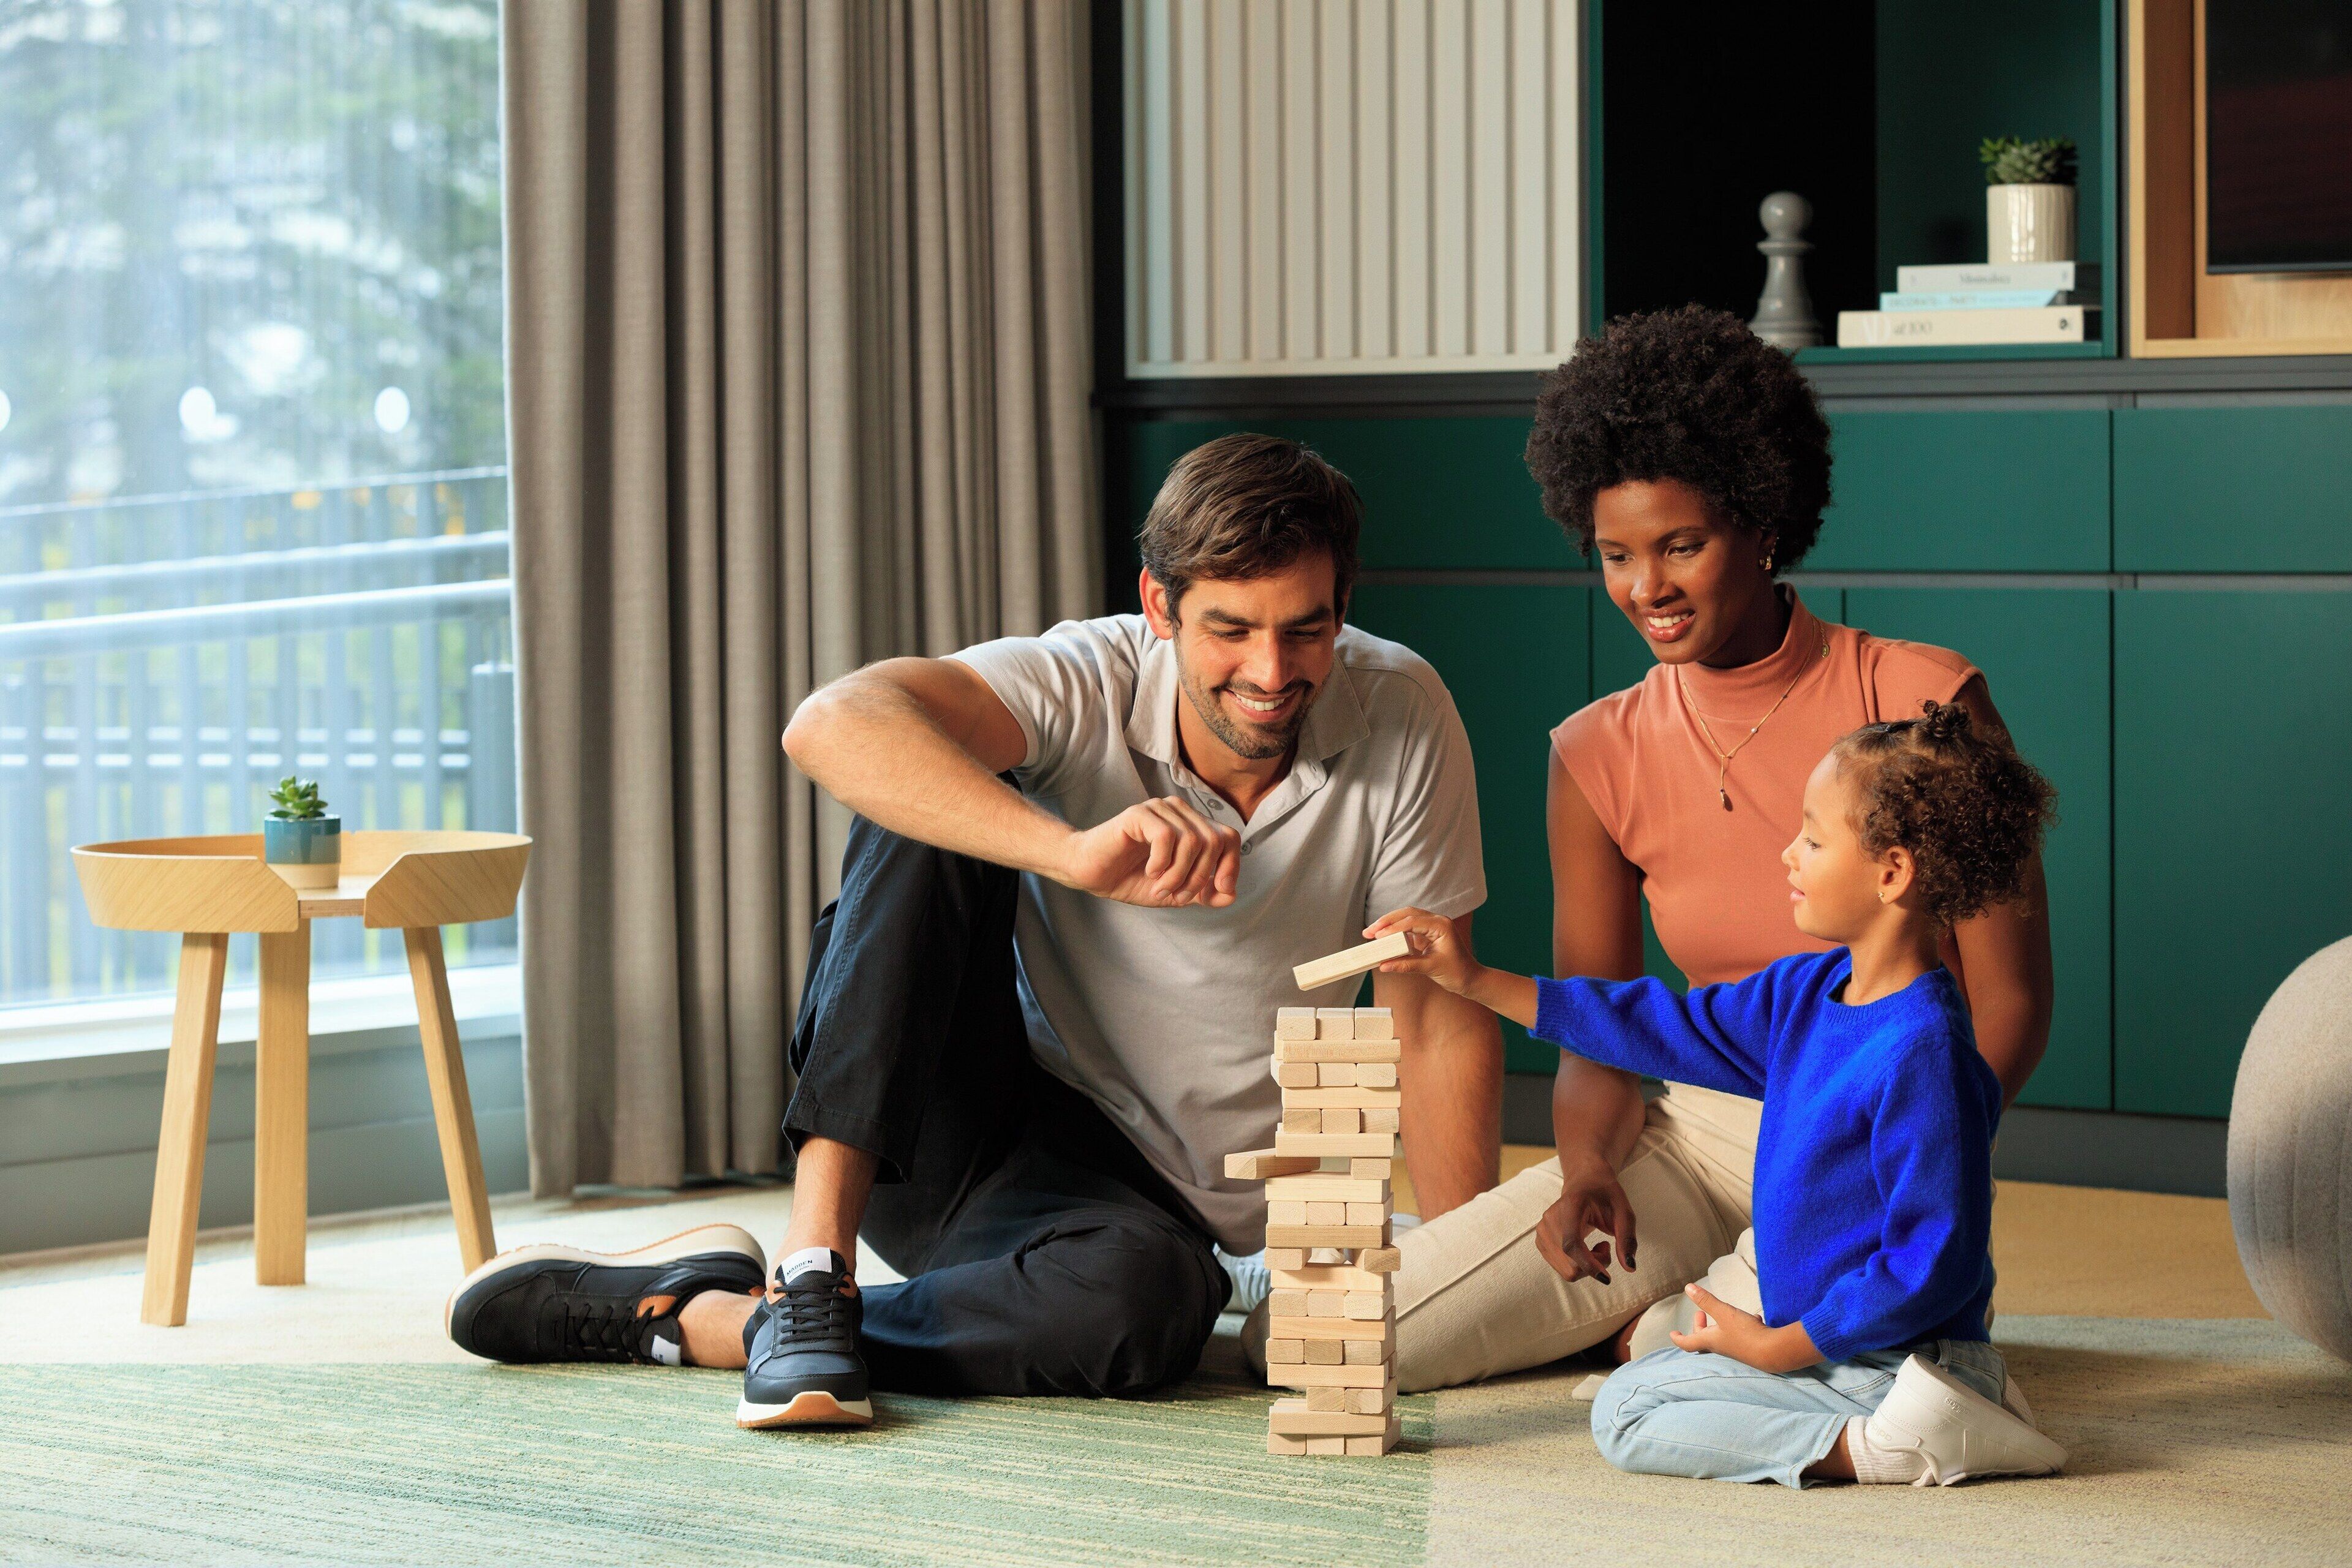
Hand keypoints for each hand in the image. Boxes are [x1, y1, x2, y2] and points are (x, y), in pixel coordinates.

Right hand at [1061, 797, 1239, 907]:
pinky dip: (1162, 863)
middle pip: (1214, 840)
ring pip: (1192, 841)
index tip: (1216, 892)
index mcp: (1192, 825)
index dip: (1230, 866)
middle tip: (1177, 896)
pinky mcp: (1139, 813)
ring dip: (1179, 874)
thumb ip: (1203, 893)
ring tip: (1160, 887)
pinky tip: (1149, 872)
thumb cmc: (1131, 878)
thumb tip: (1231, 895)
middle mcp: (1179, 811)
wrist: (1090, 872)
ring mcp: (1159, 808)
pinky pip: (1166, 836)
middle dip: (1200, 877)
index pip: (1229, 837)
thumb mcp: (1175, 892)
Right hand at [1364, 907, 1480, 994]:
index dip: (1392, 928)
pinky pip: (1408, 929)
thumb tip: (1384, 966)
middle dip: (1386, 921)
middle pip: (1407, 914)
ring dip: (1389, 925)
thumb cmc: (1457, 972)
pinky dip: (1395, 933)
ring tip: (1371, 933)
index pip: (1412, 922)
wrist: (1470, 979)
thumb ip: (1406, 965)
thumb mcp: (1430, 968)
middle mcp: (1437, 921)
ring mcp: (1432, 926)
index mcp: (1441, 926)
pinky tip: (1383, 938)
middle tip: (1369, 932)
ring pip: (1406, 918)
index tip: (1377, 936)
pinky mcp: (1427, 934)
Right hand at [1534, 1151, 1637, 1284]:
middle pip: (1571, 1264)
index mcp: (1570, 1207)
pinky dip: (1577, 1265)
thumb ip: (1627, 1239)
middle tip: (1605, 1247)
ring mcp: (1542, 1231)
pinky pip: (1561, 1268)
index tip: (1607, 1278)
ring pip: (1567, 1270)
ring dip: (1586, 1266)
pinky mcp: (1540, 1241)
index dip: (1589, 1265)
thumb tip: (1630, 1267)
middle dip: (1594, 1265)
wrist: (1583, 1182)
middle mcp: (1550, 1220)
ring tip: (1594, 1246)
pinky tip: (1583, 1248)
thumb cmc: (1605, 1195)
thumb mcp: (1624, 1212)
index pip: (1572, 1244)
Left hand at [1668, 1284, 1820, 1372]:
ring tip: (1725, 1312)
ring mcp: (1736, 1349)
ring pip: (1723, 1337)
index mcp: (1711, 1341)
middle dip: (1700, 1326)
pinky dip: (1743, 1326)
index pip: (1688, 1343)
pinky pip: (1742, 1336)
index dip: (1679, 1338)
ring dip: (1720, 1324)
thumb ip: (1706, 1301)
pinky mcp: (1750, 1347)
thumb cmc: (1745, 1334)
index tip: (1672, 1333)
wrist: (1773, 1352)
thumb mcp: (1724, 1312)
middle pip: (1705, 1339)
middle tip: (1700, 1314)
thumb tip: (1687, 1288)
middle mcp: (1721, 1347)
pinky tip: (1754, 1318)